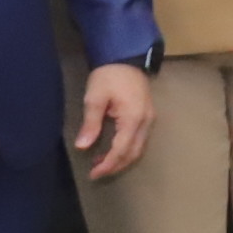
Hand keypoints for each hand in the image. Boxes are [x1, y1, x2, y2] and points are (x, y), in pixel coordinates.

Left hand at [73, 64, 154, 180]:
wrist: (125, 58)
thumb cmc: (108, 76)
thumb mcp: (95, 98)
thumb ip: (91, 123)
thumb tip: (83, 147)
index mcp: (133, 119)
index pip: (121, 149)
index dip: (108, 164)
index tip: (93, 174)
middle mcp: (145, 122)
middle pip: (133, 153)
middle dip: (115, 166)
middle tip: (96, 173)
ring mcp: (149, 119)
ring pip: (138, 149)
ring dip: (121, 159)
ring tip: (101, 163)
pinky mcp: (147, 116)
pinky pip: (139, 140)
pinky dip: (126, 150)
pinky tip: (112, 149)